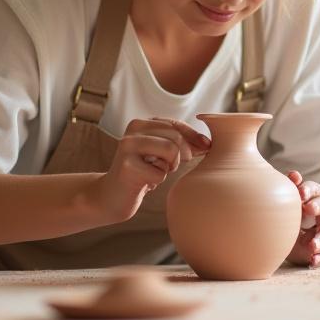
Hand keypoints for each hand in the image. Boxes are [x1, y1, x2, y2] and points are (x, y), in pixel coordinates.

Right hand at [91, 117, 209, 222]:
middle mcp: (132, 130)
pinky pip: (160, 174)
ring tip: (157, 172)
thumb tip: (208, 143)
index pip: (175, 124)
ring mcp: (128, 146)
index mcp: (141, 123)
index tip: (207, 147)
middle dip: (182, 155)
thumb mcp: (160, 154)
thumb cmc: (142, 173)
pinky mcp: (127, 166)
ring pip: (170, 151)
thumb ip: (180, 144)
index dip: (194, 136)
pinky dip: (157, 182)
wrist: (112, 196)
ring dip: (169, 167)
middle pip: (175, 137)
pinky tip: (144, 182)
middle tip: (172, 167)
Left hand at [285, 170, 319, 267]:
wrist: (302, 241)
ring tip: (312, 246)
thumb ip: (291, 190)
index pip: (315, 190)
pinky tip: (313, 260)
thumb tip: (293, 175)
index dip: (309, 190)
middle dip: (319, 206)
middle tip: (309, 208)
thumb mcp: (290, 204)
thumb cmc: (294, 217)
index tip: (301, 193)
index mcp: (314, 199)